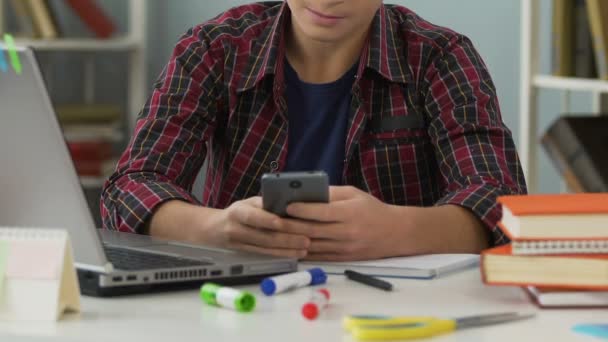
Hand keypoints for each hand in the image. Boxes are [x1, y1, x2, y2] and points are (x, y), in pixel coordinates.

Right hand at [149, 198, 309, 258]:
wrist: (212, 229)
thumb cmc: (237, 212)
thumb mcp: (247, 202)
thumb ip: (265, 203)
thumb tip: (289, 202)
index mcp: (238, 212)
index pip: (253, 216)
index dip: (267, 220)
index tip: (282, 222)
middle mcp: (237, 229)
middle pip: (264, 235)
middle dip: (287, 238)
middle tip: (307, 238)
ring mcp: (241, 243)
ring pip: (266, 248)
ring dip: (288, 248)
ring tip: (306, 247)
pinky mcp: (246, 253)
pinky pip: (266, 254)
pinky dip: (282, 254)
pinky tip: (296, 253)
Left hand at [285, 186, 411, 260]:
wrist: (396, 233)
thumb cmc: (372, 209)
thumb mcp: (354, 194)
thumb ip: (330, 193)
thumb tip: (305, 193)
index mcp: (349, 213)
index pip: (321, 212)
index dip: (302, 209)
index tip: (286, 205)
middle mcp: (346, 232)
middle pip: (312, 231)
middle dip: (290, 226)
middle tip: (272, 220)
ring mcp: (344, 248)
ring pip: (312, 246)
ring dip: (292, 241)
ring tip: (276, 233)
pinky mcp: (343, 259)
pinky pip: (318, 257)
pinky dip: (302, 252)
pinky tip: (289, 246)